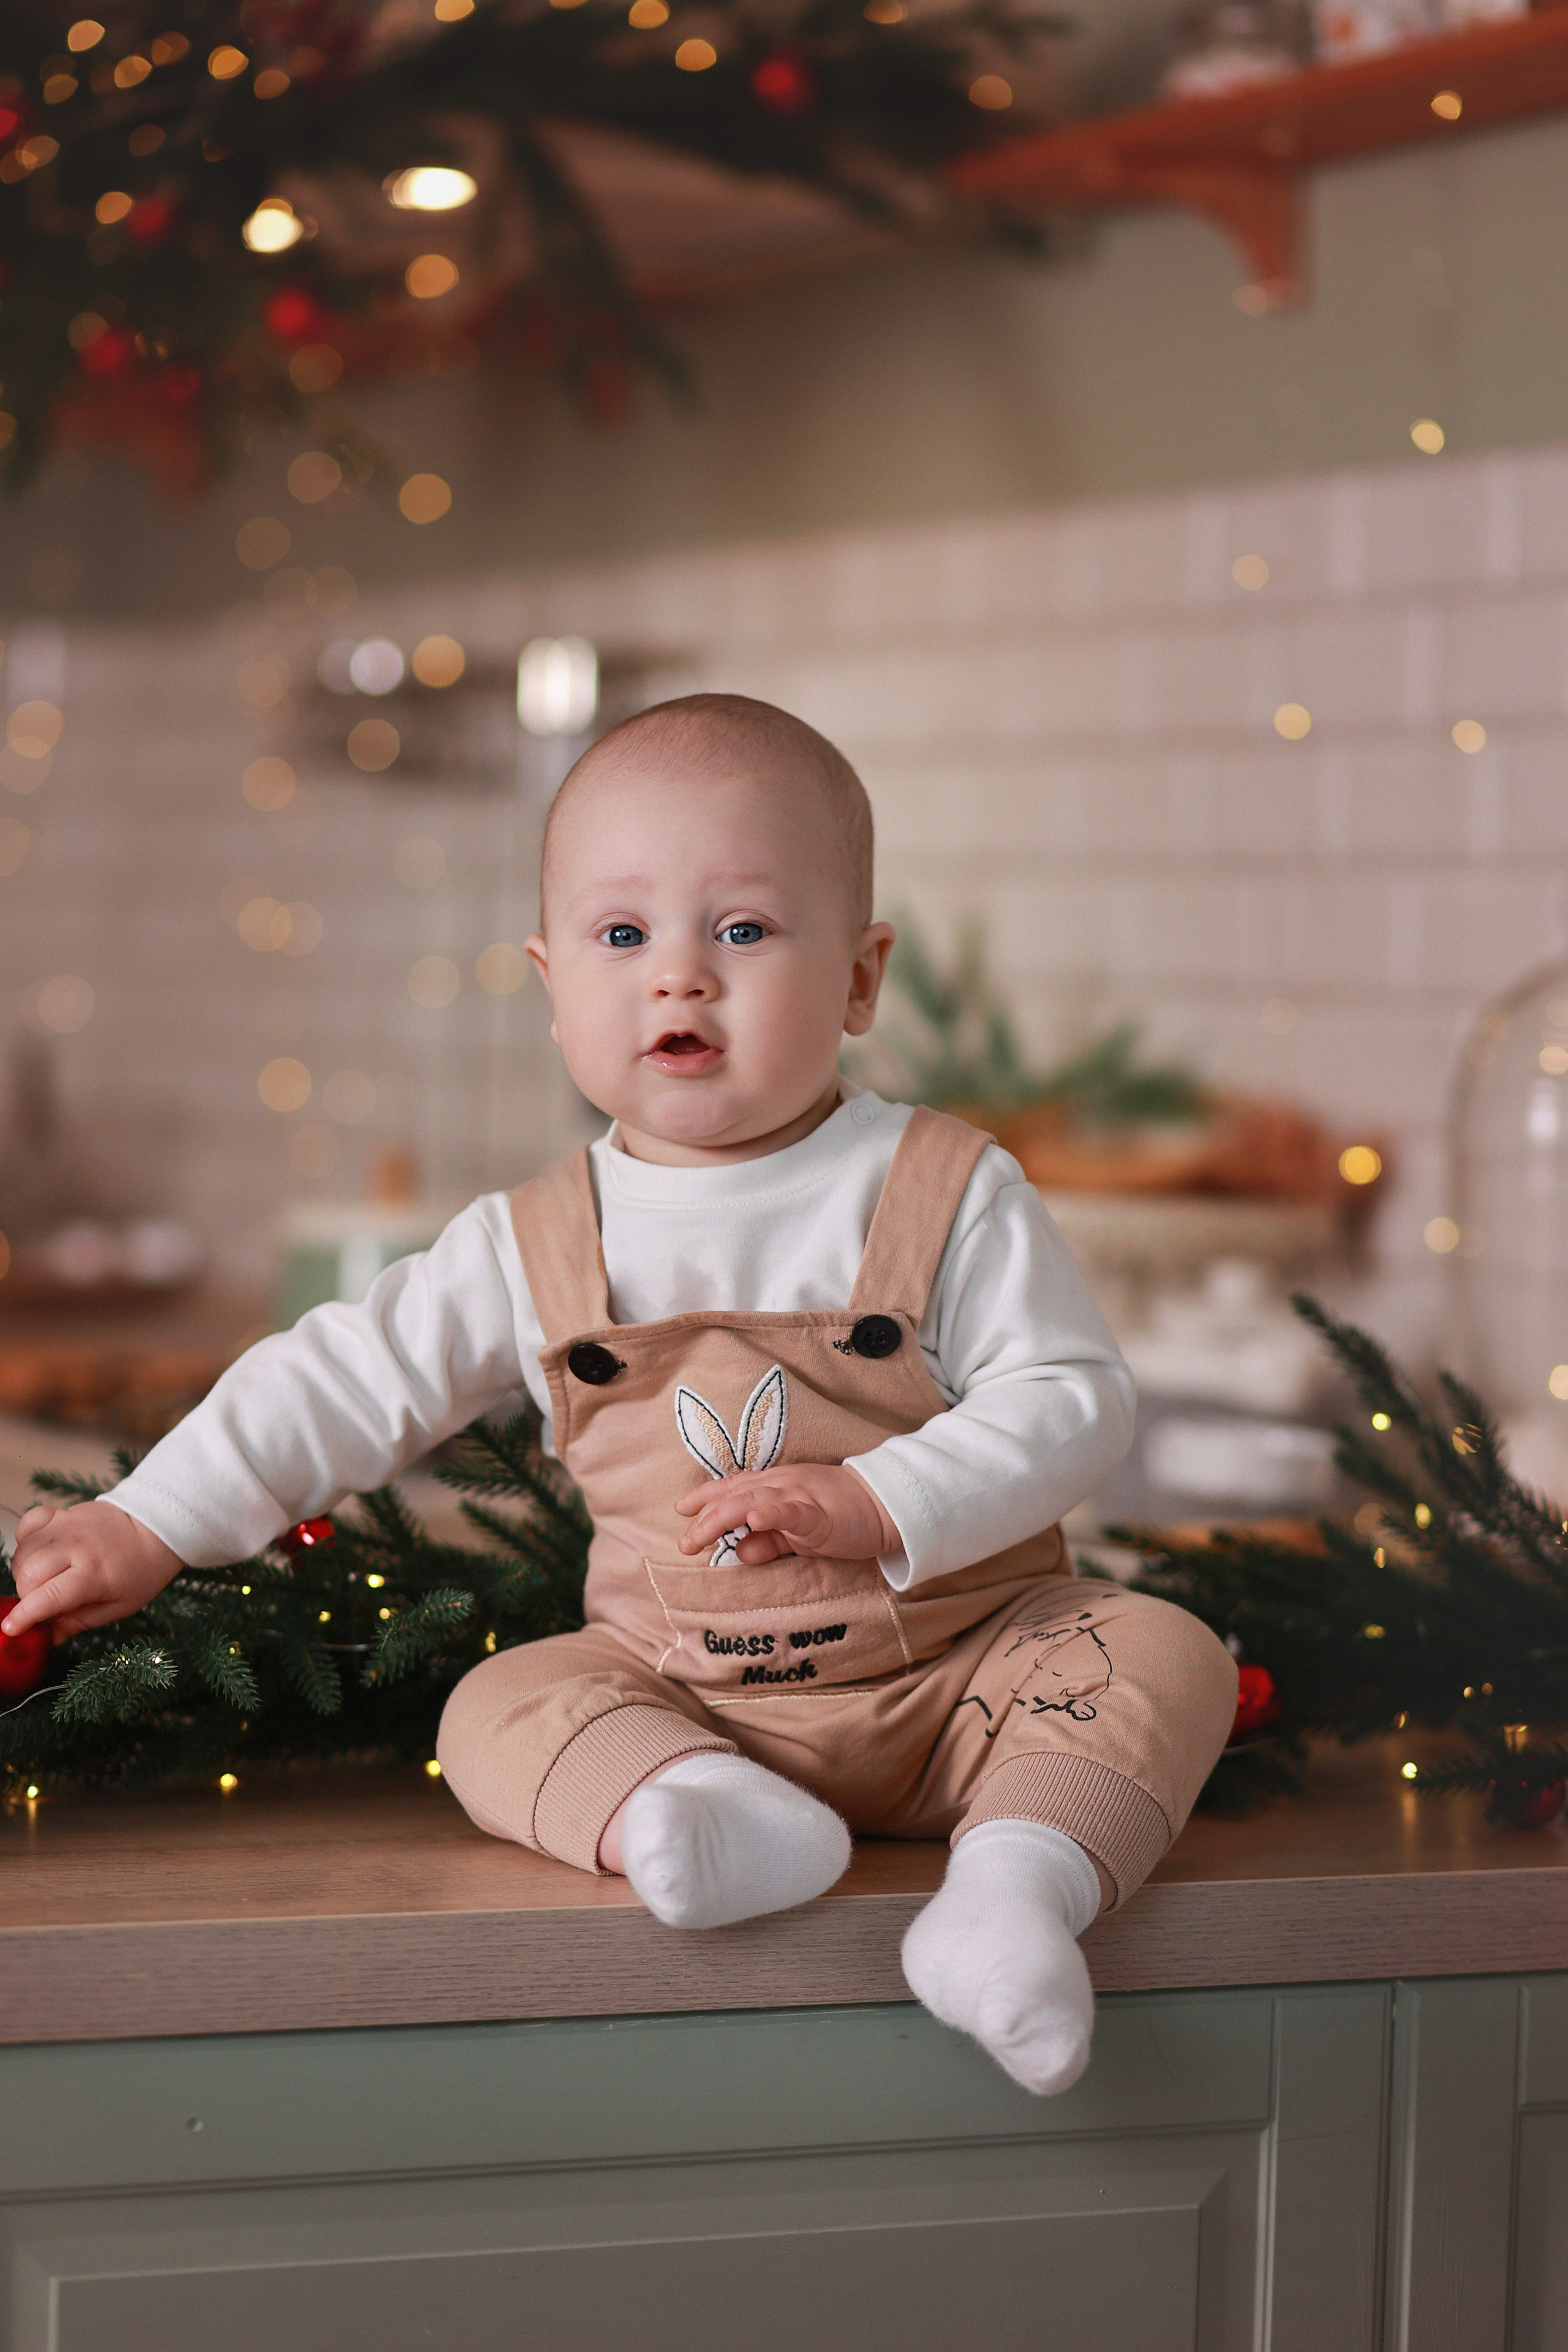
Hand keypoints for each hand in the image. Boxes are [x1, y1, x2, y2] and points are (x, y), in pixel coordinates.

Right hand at [3, 1501, 183, 1641]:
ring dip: (23, 1570)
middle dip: (26, 1595)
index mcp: (93, 1574)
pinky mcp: (63, 1512)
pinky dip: (26, 1539)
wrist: (156, 1529)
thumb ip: (80, 1622)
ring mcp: (68, 1525)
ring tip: (43, 1579)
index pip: (47, 1596)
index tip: (10, 1629)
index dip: (25, 1615)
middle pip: (28, 1573)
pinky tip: (39, 1552)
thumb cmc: (141, 1572)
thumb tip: (49, 1636)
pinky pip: (29, 1522)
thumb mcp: (119, 1607)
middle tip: (43, 1601)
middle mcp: (76, 1547)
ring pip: (23, 1550)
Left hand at [675, 1464, 898, 1565]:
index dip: (705, 1496)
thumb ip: (767, 1542)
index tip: (681, 1509)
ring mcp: (801, 1497)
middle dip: (706, 1518)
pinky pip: (793, 1512)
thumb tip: (738, 1550)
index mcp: (776, 1486)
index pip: (734, 1486)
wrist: (885, 1506)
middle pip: (736, 1495)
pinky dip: (771, 1513)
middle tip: (684, 1543)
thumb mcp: (796, 1533)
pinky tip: (753, 1519)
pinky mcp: (821, 1515)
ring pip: (755, 1499)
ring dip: (725, 1515)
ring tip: (702, 1531)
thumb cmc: (840, 1517)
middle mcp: (783, 1485)